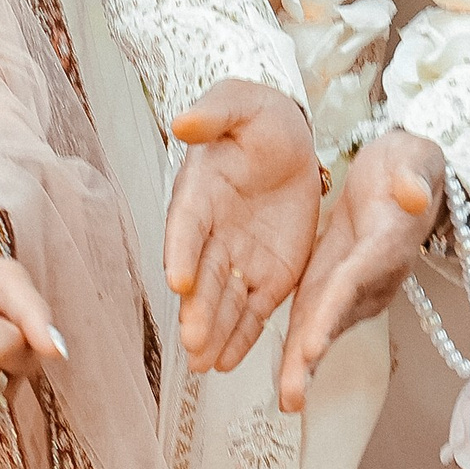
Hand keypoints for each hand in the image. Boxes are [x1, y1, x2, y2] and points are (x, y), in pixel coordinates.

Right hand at [163, 80, 321, 375]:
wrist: (291, 141)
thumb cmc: (258, 119)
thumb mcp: (241, 104)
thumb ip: (215, 112)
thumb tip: (183, 121)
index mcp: (200, 192)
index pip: (187, 224)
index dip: (182, 250)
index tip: (179, 278)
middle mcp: (212, 233)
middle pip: (202, 274)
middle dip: (197, 308)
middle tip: (192, 340)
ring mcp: (239, 258)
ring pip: (224, 300)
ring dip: (213, 332)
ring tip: (204, 364)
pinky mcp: (268, 275)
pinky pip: (253, 310)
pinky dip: (241, 336)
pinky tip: (229, 363)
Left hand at [278, 128, 446, 412]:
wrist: (403, 178)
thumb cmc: (407, 166)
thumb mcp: (415, 158)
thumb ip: (415, 175)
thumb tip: (412, 193)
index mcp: (387, 243)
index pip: (356, 279)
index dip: (334, 309)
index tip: (313, 341)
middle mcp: (373, 276)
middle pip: (340, 317)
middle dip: (316, 355)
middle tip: (295, 393)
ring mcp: (355, 287)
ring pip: (326, 327)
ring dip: (306, 364)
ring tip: (288, 398)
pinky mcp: (334, 286)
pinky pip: (315, 319)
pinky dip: (299, 350)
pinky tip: (284, 378)